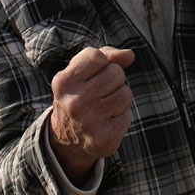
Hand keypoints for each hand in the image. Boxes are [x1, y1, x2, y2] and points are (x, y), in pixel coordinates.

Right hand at [49, 46, 134, 184]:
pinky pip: (127, 115)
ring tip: (105, 106)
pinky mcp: (104, 137)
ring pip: (125, 94)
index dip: (102, 62)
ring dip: (120, 98)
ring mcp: (89, 121)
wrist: (68, 139)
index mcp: (64, 81)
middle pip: (116, 73)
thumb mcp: (82, 72)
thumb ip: (106, 56)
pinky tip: (107, 122)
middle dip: (114, 80)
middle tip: (101, 92)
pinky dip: (121, 117)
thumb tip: (130, 55)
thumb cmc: (79, 95)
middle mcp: (74, 101)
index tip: (94, 73)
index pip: (98, 57)